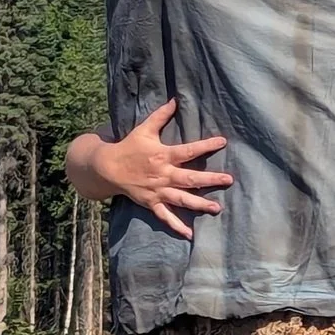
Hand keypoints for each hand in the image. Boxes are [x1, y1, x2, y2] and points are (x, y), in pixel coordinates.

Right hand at [69, 100, 229, 239]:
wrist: (106, 168)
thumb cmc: (128, 147)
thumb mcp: (144, 129)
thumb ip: (161, 115)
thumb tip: (175, 99)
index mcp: (163, 156)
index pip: (188, 150)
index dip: (205, 146)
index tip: (223, 142)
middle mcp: (162, 175)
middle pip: (190, 178)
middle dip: (210, 179)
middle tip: (228, 180)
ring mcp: (157, 191)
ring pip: (181, 199)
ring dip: (199, 204)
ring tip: (217, 208)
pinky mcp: (151, 203)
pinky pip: (165, 216)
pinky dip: (176, 226)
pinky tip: (190, 234)